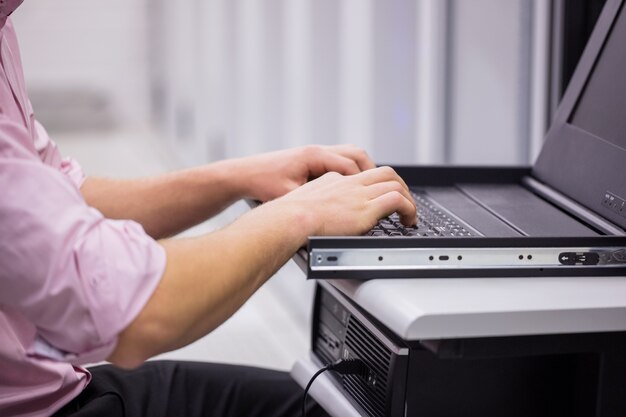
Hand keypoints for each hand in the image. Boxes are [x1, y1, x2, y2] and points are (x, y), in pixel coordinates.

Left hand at [233, 144, 375, 201]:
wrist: (244, 174)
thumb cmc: (263, 183)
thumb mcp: (290, 195)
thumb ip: (314, 199)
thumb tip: (334, 213)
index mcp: (314, 157)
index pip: (351, 165)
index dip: (366, 181)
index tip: (377, 195)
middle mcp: (317, 151)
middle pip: (356, 154)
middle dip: (372, 171)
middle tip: (382, 190)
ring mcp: (315, 153)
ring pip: (350, 155)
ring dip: (362, 169)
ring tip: (370, 188)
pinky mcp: (311, 159)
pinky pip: (339, 160)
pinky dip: (350, 171)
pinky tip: (350, 187)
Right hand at [268, 166, 416, 238]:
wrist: (290, 219)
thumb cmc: (290, 217)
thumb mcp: (303, 201)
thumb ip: (315, 202)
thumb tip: (316, 214)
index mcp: (335, 180)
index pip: (364, 175)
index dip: (378, 184)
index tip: (382, 196)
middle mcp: (350, 184)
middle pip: (385, 173)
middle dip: (400, 185)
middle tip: (404, 201)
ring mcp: (359, 195)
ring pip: (395, 183)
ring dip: (408, 198)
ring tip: (409, 215)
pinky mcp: (366, 209)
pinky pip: (397, 200)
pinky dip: (409, 209)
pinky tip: (408, 221)